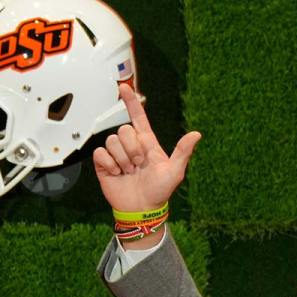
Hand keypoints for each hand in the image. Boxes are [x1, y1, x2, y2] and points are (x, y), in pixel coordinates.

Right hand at [92, 83, 200, 212]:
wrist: (141, 209)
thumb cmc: (159, 191)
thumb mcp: (175, 171)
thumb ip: (183, 151)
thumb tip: (196, 134)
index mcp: (148, 143)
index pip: (138, 118)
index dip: (131, 102)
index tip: (123, 87)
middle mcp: (131, 146)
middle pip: (124, 130)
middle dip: (132, 148)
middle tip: (139, 165)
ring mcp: (117, 154)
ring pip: (112, 141)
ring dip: (122, 159)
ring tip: (129, 171)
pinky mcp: (103, 163)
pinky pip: (100, 153)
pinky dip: (109, 164)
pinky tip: (117, 173)